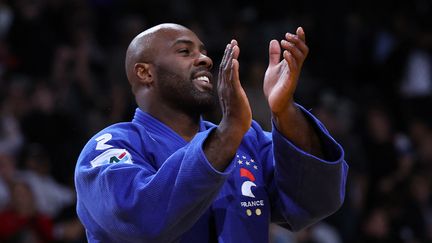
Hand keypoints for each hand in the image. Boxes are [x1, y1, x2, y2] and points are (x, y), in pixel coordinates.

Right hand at [203, 40, 251, 170]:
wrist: (234, 127)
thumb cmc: (236, 117)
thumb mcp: (234, 101)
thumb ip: (233, 93)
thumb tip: (234, 89)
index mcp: (225, 88)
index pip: (226, 69)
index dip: (228, 57)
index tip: (232, 47)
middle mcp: (224, 87)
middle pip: (225, 66)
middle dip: (229, 53)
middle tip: (233, 41)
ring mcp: (228, 90)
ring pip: (228, 70)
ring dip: (231, 57)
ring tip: (234, 45)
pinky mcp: (233, 94)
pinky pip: (232, 79)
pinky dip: (233, 69)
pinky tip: (235, 60)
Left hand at [263, 27, 308, 114]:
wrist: (274, 104)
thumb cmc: (275, 87)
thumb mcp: (272, 68)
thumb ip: (274, 56)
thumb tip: (275, 41)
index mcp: (291, 63)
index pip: (300, 48)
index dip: (301, 38)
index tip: (299, 28)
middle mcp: (295, 68)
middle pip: (303, 50)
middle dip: (297, 41)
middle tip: (286, 35)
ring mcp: (293, 74)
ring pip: (299, 57)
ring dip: (292, 47)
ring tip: (284, 42)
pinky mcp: (290, 82)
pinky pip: (294, 68)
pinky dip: (290, 59)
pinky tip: (285, 53)